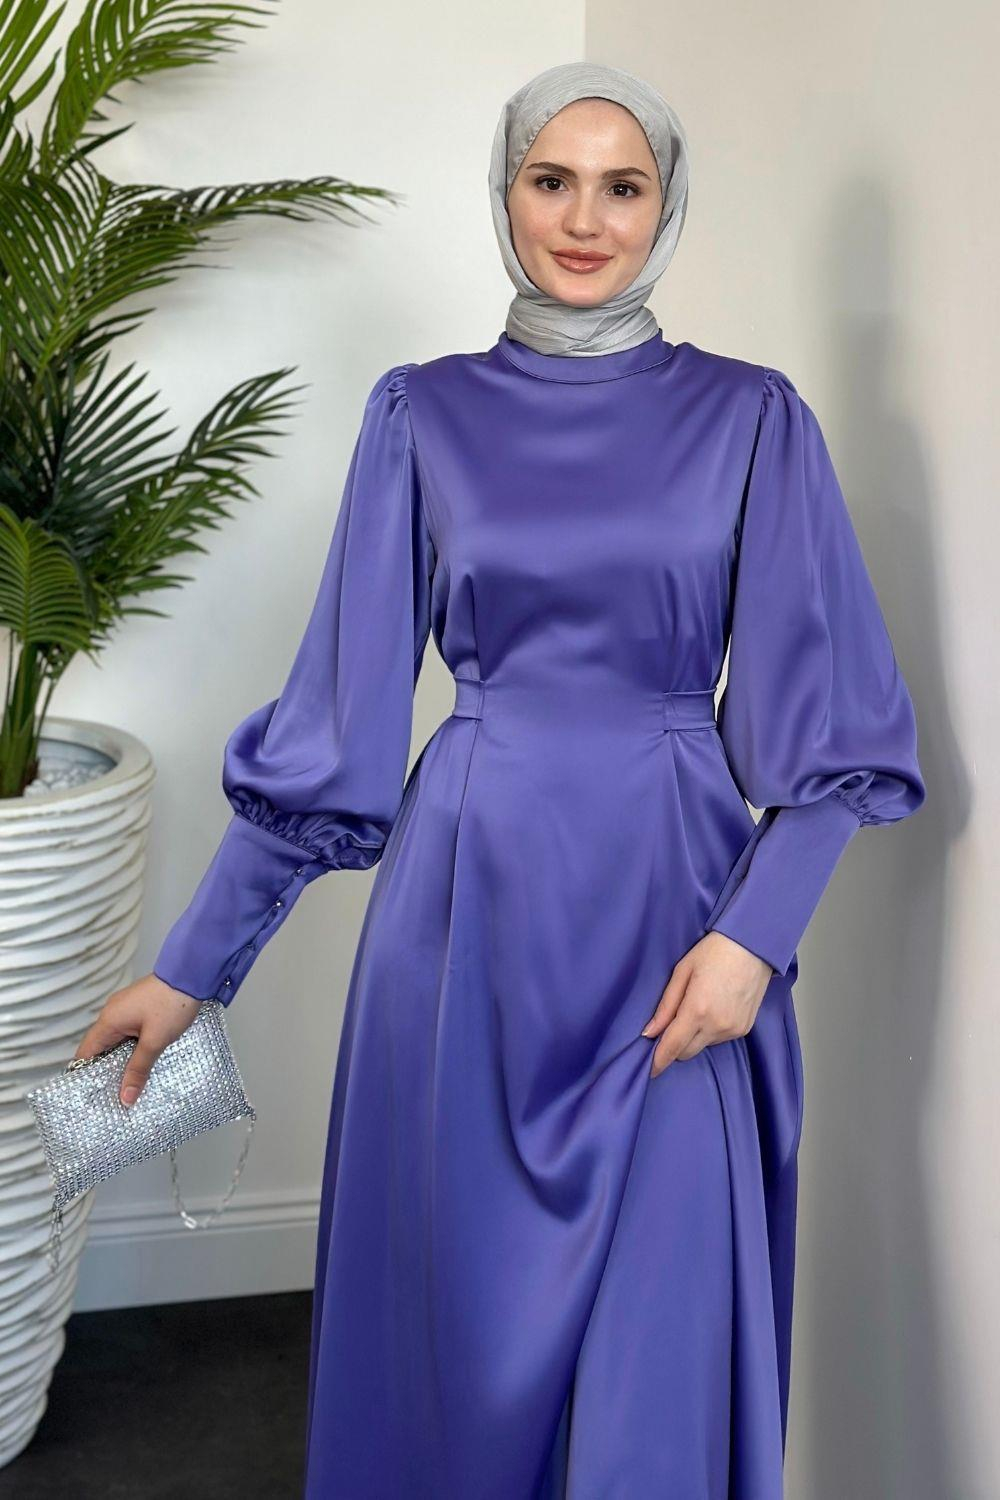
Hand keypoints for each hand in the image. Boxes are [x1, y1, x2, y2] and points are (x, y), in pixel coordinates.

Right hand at [71, 973, 202, 1107]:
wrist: (192, 974)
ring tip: (128, 1085)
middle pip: (101, 1048)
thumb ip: (139, 1069)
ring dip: (123, 1060)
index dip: (85, 1074)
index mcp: (109, 1020)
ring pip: (118, 1042)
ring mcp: (126, 1009)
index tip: (91, 1096)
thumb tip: (125, 1097)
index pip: (86, 1052)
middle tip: (112, 1097)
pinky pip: (130, 1033)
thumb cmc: (172, 1004)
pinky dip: (133, 1048)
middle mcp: (113, 1013)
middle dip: (107, 1071)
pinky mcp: (140, 1008)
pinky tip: (143, 1062)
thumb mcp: (155, 1041)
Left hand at [640, 932, 773, 1078]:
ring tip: (698, 1006)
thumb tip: (649, 1033)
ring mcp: (733, 1030)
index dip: (658, 1061)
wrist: (754, 946)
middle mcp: (716, 1026)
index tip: (648, 1070)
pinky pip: (718, 1039)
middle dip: (674, 1044)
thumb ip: (665, 1006)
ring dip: (693, 1036)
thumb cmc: (714, 952)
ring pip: (702, 1046)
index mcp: (697, 1010)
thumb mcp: (682, 972)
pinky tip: (714, 1008)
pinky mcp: (744, 1029)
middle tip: (670, 1023)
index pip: (672, 1047)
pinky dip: (710, 1031)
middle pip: (686, 1052)